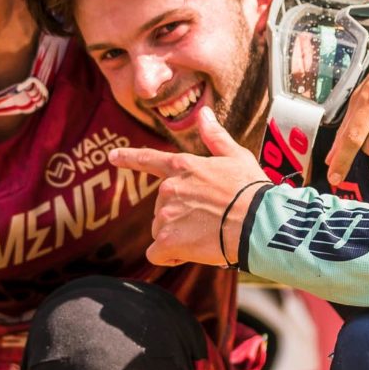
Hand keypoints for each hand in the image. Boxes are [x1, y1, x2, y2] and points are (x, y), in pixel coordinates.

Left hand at [106, 107, 265, 266]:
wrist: (257, 223)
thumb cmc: (251, 190)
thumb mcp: (237, 157)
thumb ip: (215, 137)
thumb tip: (203, 113)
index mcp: (183, 166)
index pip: (149, 160)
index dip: (129, 158)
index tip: (111, 157)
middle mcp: (168, 188)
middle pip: (162, 209)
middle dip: (181, 217)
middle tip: (211, 221)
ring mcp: (165, 215)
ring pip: (161, 231)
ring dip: (179, 237)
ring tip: (208, 236)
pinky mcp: (167, 240)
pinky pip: (157, 254)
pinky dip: (171, 256)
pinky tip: (192, 252)